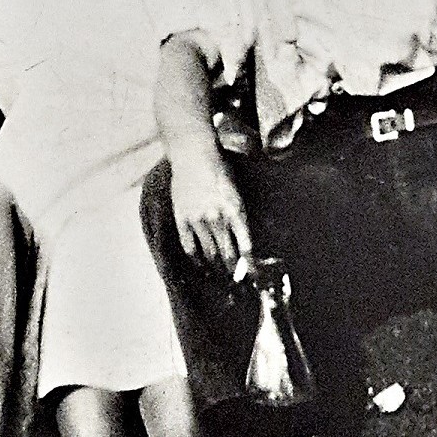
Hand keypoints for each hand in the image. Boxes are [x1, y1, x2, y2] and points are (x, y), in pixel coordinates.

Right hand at [170, 150, 252, 275]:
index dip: (250, 266)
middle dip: (232, 272)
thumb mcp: (237, 191)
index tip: (253, 278)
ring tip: (219, 277)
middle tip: (235, 283)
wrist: (194, 154)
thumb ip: (239, 215)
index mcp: (236, 210)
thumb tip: (243, 240)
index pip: (246, 246)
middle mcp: (218, 218)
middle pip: (227, 255)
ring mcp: (198, 219)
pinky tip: (200, 266)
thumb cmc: (219, 169)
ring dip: (215, 269)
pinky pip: (189, 246)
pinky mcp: (182, 218)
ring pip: (209, 254)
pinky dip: (196, 260)